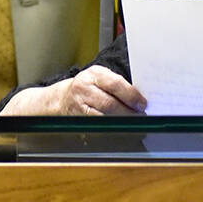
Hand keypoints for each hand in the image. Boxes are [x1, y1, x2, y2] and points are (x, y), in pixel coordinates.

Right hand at [1, 65, 146, 115]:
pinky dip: (111, 127)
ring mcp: (79, 104)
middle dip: (129, 112)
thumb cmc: (86, 88)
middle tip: (141, 116)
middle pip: (110, 103)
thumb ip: (117, 85)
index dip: (131, 95)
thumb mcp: (99, 78)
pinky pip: (97, 124)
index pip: (116, 84)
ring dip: (122, 121)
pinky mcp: (77, 118)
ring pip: (104, 116)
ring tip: (133, 122)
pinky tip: (119, 128)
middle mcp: (84, 87)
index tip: (143, 104)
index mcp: (94, 74)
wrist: (59, 99)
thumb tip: (139, 98)